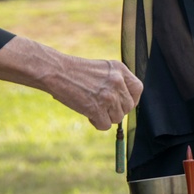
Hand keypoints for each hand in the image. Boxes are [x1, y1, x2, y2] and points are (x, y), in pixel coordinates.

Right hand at [0, 37, 142, 130]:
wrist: (56, 71)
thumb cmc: (75, 72)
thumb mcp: (101, 69)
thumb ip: (115, 82)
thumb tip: (125, 105)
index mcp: (119, 69)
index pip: (138, 89)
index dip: (131, 99)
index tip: (122, 103)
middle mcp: (117, 81)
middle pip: (128, 107)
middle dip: (116, 110)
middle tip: (100, 106)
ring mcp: (108, 96)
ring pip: (117, 118)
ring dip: (105, 117)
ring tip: (91, 106)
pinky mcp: (98, 109)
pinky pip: (105, 125)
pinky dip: (96, 123)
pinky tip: (87, 113)